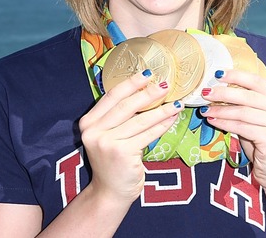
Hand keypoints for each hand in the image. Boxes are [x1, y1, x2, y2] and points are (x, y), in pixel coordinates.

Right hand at [78, 70, 182, 204]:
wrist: (110, 191)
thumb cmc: (114, 160)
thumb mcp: (109, 135)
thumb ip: (119, 117)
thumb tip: (147, 91)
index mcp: (89, 122)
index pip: (111, 96)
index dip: (130, 83)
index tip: (148, 73)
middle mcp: (94, 131)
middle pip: (126, 106)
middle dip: (149, 93)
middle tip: (166, 85)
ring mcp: (107, 143)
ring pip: (140, 120)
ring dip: (162, 110)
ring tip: (177, 102)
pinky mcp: (122, 153)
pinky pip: (148, 134)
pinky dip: (162, 125)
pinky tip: (173, 119)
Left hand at [199, 69, 265, 188]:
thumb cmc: (265, 146)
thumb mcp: (259, 120)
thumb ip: (247, 105)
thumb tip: (220, 89)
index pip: (258, 82)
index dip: (237, 76)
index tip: (218, 74)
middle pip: (250, 96)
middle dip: (224, 93)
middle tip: (205, 92)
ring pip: (244, 111)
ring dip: (221, 109)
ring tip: (205, 109)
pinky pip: (242, 126)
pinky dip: (225, 123)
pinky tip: (213, 121)